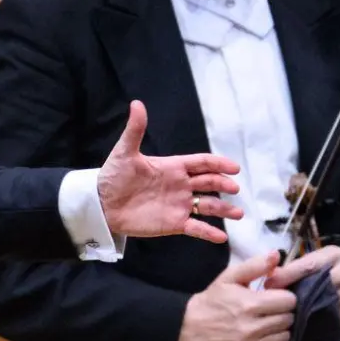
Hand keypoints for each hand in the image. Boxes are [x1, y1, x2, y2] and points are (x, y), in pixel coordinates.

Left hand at [96, 100, 242, 241]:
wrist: (101, 204)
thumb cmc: (113, 176)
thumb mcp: (125, 152)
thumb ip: (135, 130)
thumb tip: (136, 103)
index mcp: (173, 167)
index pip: (202, 163)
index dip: (218, 164)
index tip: (234, 168)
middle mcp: (180, 185)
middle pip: (209, 182)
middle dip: (223, 184)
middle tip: (234, 188)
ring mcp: (179, 204)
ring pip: (208, 206)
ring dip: (224, 209)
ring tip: (238, 214)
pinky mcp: (174, 223)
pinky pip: (196, 228)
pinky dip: (209, 233)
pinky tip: (221, 237)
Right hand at [178, 252, 295, 340]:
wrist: (190, 326)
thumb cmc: (213, 300)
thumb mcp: (229, 278)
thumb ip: (254, 266)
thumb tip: (277, 255)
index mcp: (250, 304)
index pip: (289, 301)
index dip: (283, 297)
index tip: (273, 298)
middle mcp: (253, 327)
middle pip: (288, 319)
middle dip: (281, 313)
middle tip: (267, 311)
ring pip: (285, 337)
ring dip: (278, 331)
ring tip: (265, 326)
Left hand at [268, 245, 339, 326]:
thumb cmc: (334, 267)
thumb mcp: (319, 259)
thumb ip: (297, 266)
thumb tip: (270, 276)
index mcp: (334, 255)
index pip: (308, 266)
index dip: (287, 275)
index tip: (269, 284)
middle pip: (319, 286)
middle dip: (296, 295)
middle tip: (276, 303)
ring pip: (326, 304)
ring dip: (307, 310)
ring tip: (288, 314)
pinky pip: (335, 318)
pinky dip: (319, 320)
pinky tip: (306, 322)